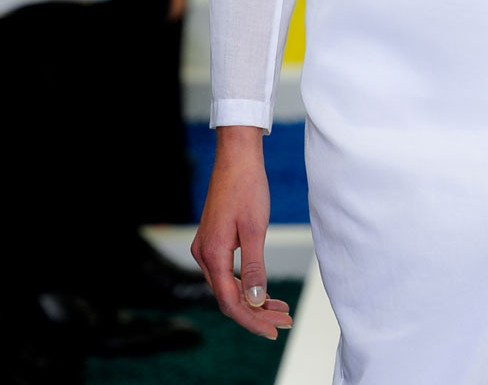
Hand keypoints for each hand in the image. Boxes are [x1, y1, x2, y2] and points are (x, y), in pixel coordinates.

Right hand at [192, 128, 292, 339]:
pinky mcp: (214, 240)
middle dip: (256, 312)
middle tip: (283, 321)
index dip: (252, 320)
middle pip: (228, 298)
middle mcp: (204, 254)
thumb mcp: (255, 228)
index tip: (273, 330)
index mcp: (212, 254)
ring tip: (280, 308)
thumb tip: (255, 301)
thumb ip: (254, 266)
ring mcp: (206, 247)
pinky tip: (264, 289)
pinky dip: (247, 284)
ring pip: (228, 286)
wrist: (237, 156)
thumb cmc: (247, 187)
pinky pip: (228, 273)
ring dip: (253, 299)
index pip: (230, 302)